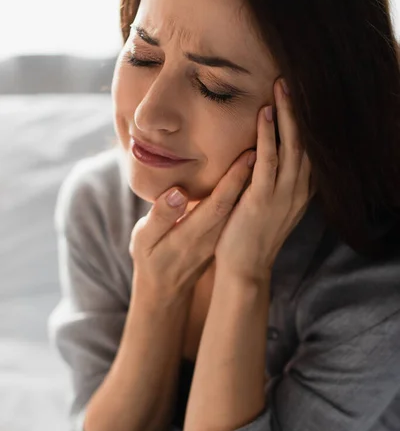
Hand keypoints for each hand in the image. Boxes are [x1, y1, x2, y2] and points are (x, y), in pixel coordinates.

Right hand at [129, 148, 254, 300]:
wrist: (164, 288)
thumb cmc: (150, 258)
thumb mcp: (145, 239)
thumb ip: (161, 217)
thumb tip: (177, 193)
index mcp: (191, 234)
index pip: (219, 203)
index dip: (235, 179)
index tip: (249, 154)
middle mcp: (211, 235)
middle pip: (237, 201)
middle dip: (252, 173)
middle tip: (268, 143)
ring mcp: (218, 236)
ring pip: (241, 206)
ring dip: (254, 180)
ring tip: (267, 150)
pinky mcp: (221, 235)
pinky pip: (237, 210)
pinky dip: (248, 190)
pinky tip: (255, 171)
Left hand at [215, 78, 314, 282]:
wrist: (244, 268)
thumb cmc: (251, 234)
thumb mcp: (271, 205)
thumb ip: (274, 181)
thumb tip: (266, 154)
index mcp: (302, 190)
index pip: (312, 149)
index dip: (310, 121)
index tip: (305, 95)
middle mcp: (299, 190)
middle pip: (307, 142)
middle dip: (302, 110)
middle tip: (295, 79)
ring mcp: (283, 195)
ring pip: (292, 147)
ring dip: (288, 114)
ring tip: (283, 85)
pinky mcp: (262, 200)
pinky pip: (268, 161)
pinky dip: (268, 136)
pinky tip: (265, 113)